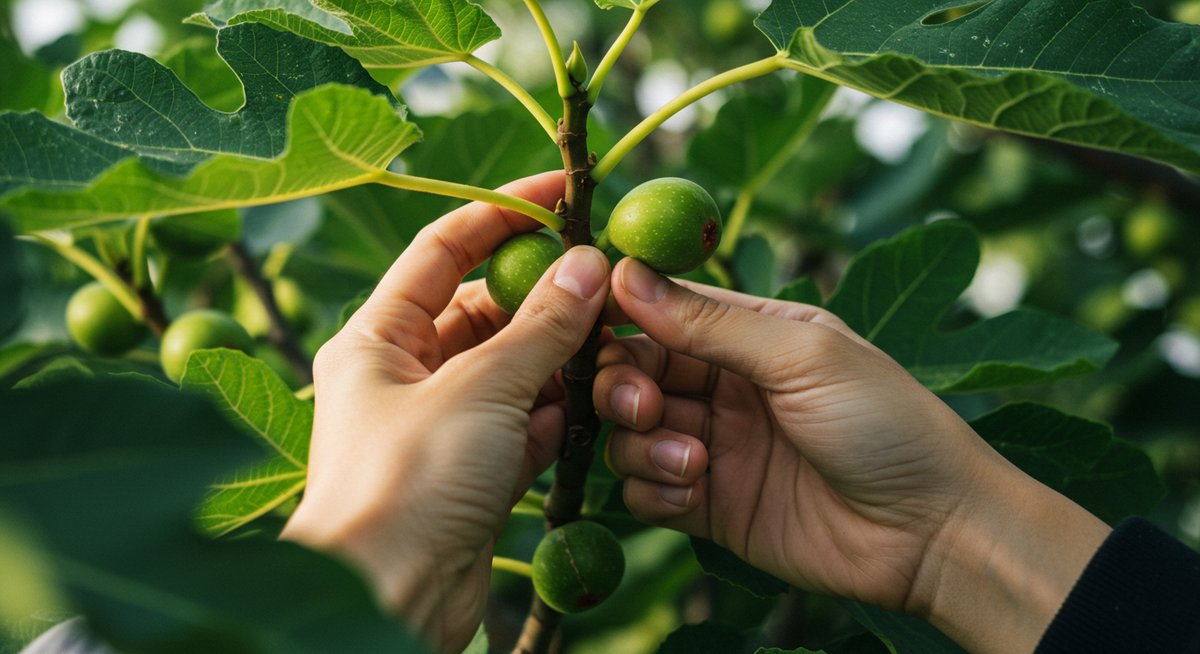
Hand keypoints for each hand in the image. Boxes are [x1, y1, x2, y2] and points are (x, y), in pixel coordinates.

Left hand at [281, 172, 610, 652]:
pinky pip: (527, 423)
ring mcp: (443, 425)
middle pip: (485, 311)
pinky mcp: (475, 471)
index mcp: (378, 338)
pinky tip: (601, 403)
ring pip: (514, 369)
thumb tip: (588, 265)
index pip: (443, 250)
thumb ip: (540, 327)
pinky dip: (561, 413)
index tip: (562, 193)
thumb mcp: (479, 390)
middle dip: (546, 296)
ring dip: (563, 358)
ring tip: (618, 342)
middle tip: (609, 279)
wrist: (388, 603)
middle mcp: (406, 374)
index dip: (502, 214)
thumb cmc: (408, 484)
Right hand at [594, 258, 1109, 653]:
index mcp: (751, 334)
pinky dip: (653, 490)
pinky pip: (644, 492)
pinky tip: (694, 493)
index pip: (660, 310)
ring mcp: (715, 447)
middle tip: (646, 406)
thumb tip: (627, 273)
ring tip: (695, 461)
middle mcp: (725, 386)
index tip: (588, 324)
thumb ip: (711, 322)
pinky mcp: (709, 507)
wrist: (932, 534)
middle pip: (632, 372)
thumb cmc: (887, 424)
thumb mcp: (803, 354)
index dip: (620, 316)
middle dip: (622, 386)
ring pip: (628, 434)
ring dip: (642, 444)